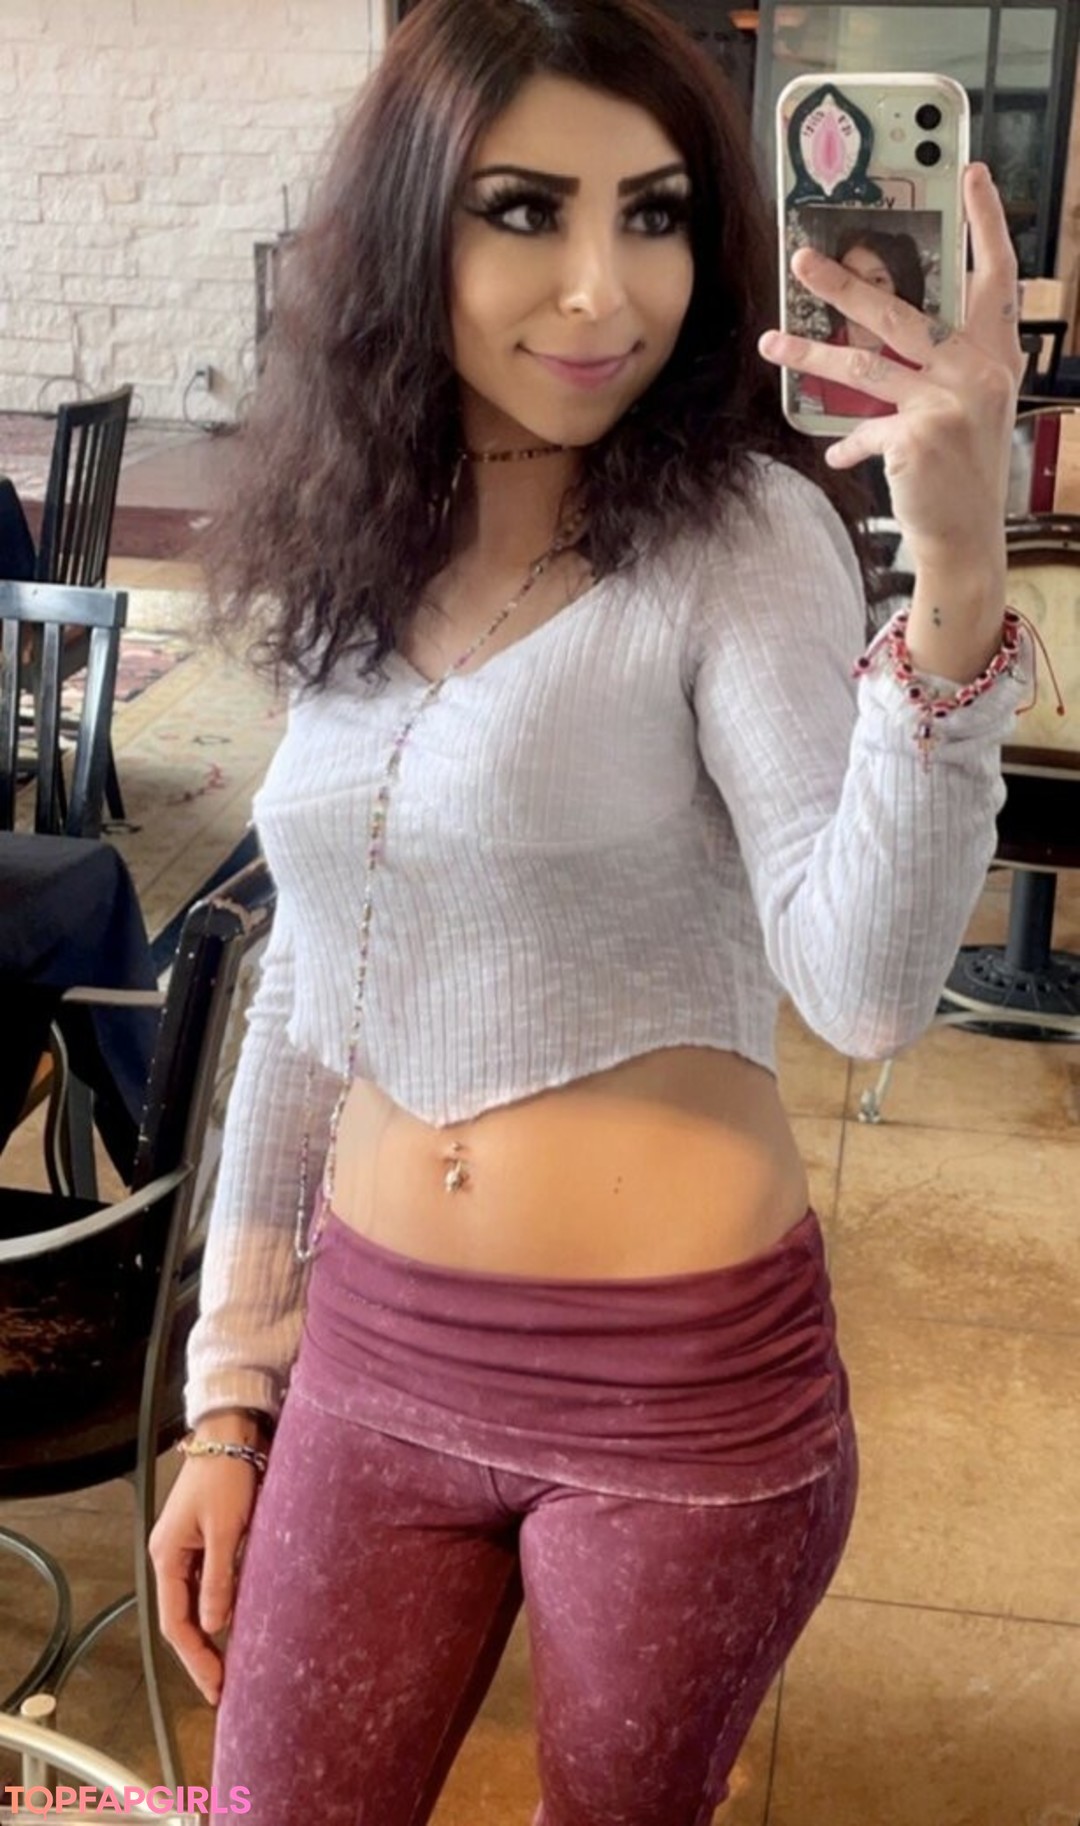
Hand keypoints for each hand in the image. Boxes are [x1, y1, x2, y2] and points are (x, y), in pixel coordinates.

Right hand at [149, 1453, 259, 1705]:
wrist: (231, 1435)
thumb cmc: (226, 1476)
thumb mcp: (224, 1529)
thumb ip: (218, 1579)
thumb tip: (215, 1627)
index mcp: (167, 1556)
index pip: (175, 1621)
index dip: (194, 1657)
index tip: (214, 1684)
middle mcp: (171, 1556)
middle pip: (181, 1618)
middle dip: (199, 1655)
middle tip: (221, 1688)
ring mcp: (186, 1549)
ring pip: (193, 1604)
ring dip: (208, 1635)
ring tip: (227, 1666)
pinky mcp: (204, 1540)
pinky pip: (206, 1584)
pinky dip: (218, 1608)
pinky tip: (233, 1625)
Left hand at [759, 165, 1025, 569]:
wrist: (967, 535)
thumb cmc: (963, 469)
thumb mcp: (966, 409)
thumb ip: (936, 369)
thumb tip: (872, 339)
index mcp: (996, 355)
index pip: (996, 276)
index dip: (987, 222)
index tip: (970, 173)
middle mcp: (979, 371)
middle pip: (900, 312)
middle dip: (845, 284)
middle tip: (801, 260)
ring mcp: (950, 403)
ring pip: (863, 365)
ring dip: (810, 352)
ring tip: (771, 342)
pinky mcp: (917, 436)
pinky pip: (864, 430)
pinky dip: (848, 445)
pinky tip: (836, 457)